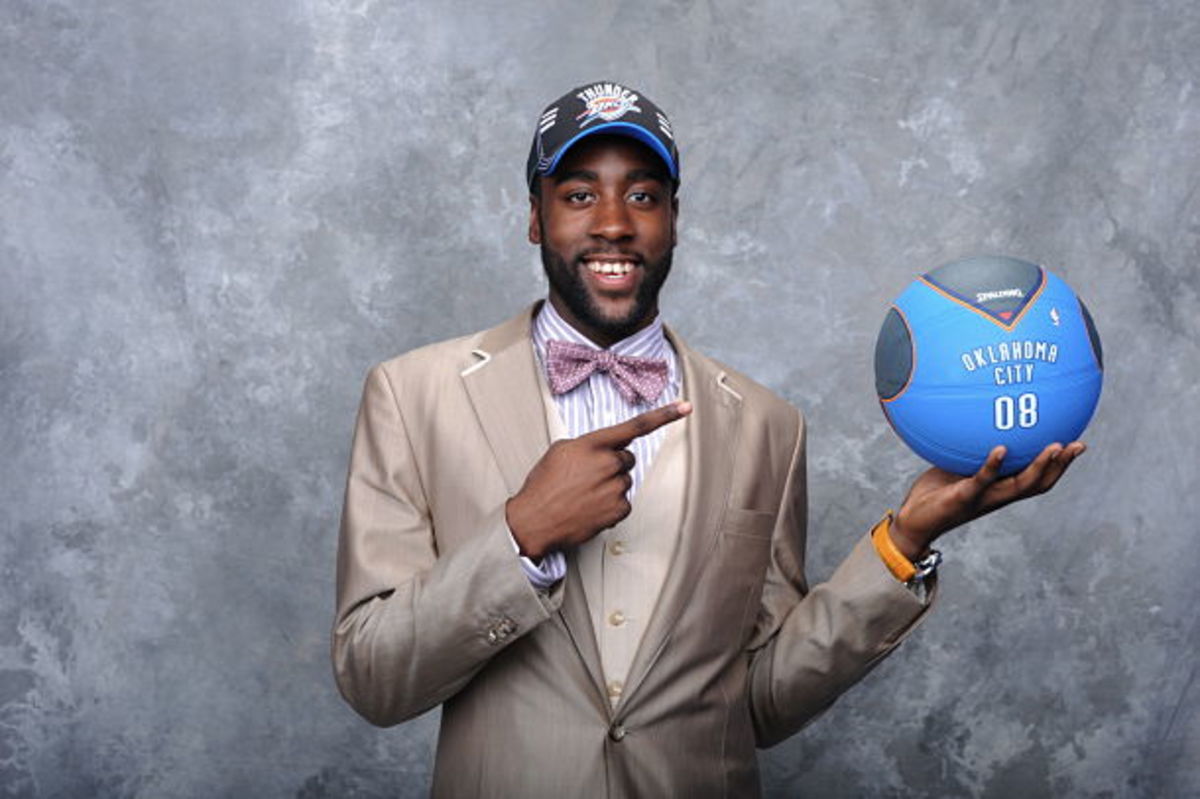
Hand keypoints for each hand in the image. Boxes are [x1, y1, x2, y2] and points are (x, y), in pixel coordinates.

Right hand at [506, 401, 691, 558]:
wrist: (534, 521)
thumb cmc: (544, 486)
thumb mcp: (559, 452)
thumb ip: (586, 444)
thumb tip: (601, 449)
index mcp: (593, 444)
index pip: (635, 426)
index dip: (663, 415)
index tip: (685, 407)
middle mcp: (608, 463)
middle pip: (626, 459)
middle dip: (612, 466)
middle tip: (587, 477)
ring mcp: (615, 487)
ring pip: (624, 482)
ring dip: (609, 487)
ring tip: (583, 495)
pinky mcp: (618, 510)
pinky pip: (623, 503)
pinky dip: (610, 507)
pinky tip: (589, 508)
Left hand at [890, 441, 1086, 559]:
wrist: (912, 522)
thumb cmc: (934, 494)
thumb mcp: (955, 467)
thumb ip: (968, 451)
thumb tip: (974, 421)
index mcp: (999, 490)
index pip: (1036, 478)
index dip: (1058, 465)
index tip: (1076, 444)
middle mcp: (997, 497)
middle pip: (1039, 483)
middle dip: (1060, 465)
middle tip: (1078, 445)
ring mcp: (982, 499)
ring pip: (1020, 485)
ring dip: (1038, 466)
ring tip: (1053, 447)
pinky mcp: (964, 497)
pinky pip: (982, 480)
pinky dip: (993, 465)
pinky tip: (1001, 449)